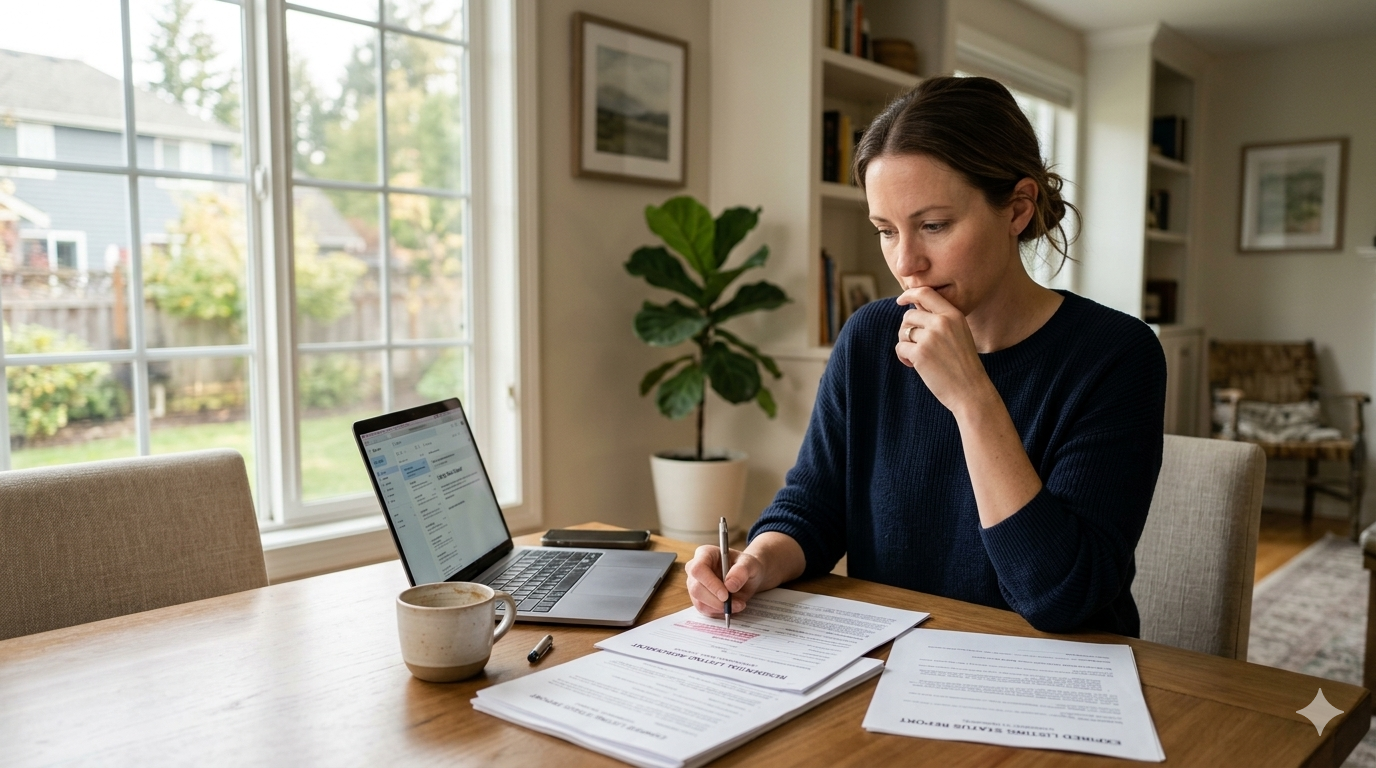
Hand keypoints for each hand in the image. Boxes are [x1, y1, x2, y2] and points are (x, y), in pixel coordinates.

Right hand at [684, 544, 768, 616]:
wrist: (747, 577)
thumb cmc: (747, 566)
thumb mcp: (750, 564)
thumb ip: (741, 571)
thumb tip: (730, 586)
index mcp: (705, 554)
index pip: (698, 569)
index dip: (710, 583)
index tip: (726, 595)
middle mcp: (694, 568)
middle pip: (696, 588)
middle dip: (716, 600)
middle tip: (736, 604)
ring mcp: (694, 584)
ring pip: (699, 602)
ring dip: (720, 608)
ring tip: (738, 604)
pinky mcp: (698, 598)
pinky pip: (704, 609)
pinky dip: (719, 612)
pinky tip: (731, 607)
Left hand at [894, 286, 994, 413]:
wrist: (971, 391)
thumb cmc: (963, 365)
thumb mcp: (959, 334)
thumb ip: (941, 321)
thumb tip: (912, 311)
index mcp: (954, 315)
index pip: (926, 293)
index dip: (909, 294)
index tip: (901, 301)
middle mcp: (942, 322)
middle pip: (909, 315)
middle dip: (907, 329)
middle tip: (915, 345)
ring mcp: (930, 337)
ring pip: (903, 331)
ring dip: (905, 344)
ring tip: (918, 357)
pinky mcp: (920, 353)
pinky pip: (900, 347)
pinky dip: (903, 357)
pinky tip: (914, 366)